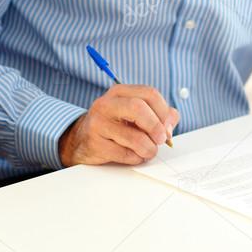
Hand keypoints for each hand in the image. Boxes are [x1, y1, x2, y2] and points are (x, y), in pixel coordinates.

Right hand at [59, 85, 179, 165]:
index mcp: (120, 92)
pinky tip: (133, 156)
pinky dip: (136, 158)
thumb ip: (158, 115)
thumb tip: (170, 123)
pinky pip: (125, 154)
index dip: (164, 112)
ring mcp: (98, 123)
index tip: (167, 127)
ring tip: (148, 151)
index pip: (150, 93)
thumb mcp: (135, 114)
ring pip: (134, 137)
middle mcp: (107, 104)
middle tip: (160, 139)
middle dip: (156, 127)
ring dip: (148, 149)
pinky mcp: (95, 143)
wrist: (81, 140)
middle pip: (139, 108)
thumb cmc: (115, 126)